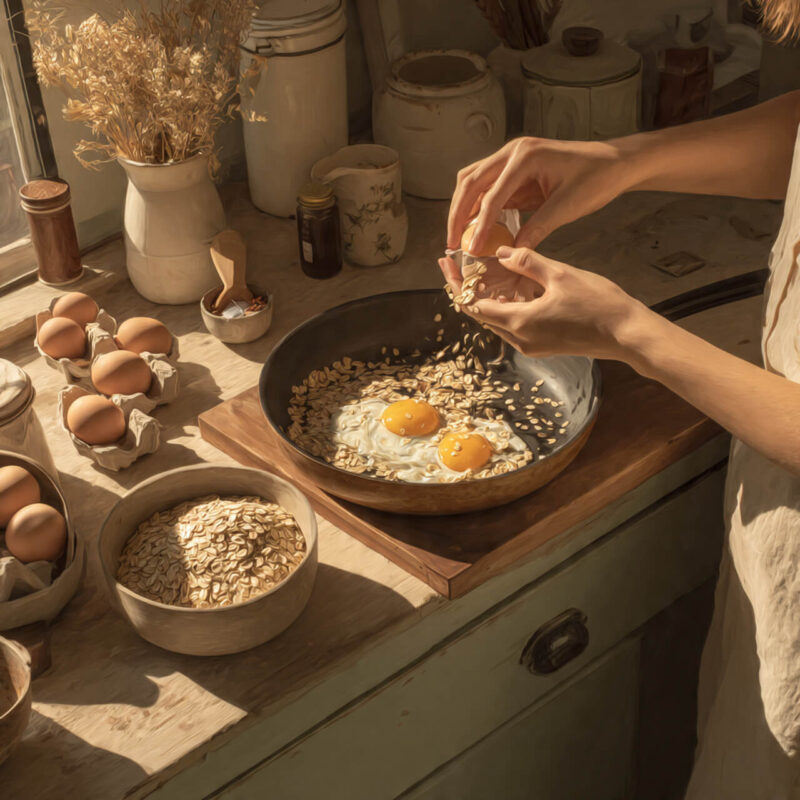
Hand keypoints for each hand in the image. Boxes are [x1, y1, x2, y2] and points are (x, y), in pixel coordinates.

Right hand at [447, 137, 634, 254]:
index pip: (492, 195)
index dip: (479, 226)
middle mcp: (512, 152)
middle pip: (470, 182)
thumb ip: (537, 229)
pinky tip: (477, 228)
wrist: (613, 163)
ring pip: (473, 181)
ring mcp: (511, 158)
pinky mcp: (514, 170)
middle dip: (458, 214)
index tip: (470, 250)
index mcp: (525, 156)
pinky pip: (488, 188)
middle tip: (452, 242)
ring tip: (459, 236)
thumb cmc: (596, 179)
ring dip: (463, 208)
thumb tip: (512, 253)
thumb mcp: (567, 207)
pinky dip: (478, 207)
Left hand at [452, 246, 647, 360]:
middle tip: (457, 264)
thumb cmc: (599, 304)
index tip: (445, 263)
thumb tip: (501, 252)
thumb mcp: (560, 275)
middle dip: (466, 288)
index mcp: (519, 322)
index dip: (455, 283)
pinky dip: (506, 306)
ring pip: (498, 320)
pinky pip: (514, 325)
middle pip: (481, 314)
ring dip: (487, 297)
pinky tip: (511, 286)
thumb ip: (528, 262)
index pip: (473, 304)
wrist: (627, 334)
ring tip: (481, 271)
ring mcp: (531, 346)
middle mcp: (519, 339)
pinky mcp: (543, 346)